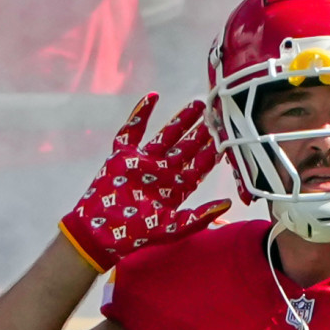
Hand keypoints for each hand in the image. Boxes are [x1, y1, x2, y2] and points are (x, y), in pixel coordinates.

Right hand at [59, 93, 229, 272]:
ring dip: (181, 119)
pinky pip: (132, 130)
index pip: (199, 165)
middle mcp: (163, 172)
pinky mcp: (122, 155)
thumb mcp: (173, 228)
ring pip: (166, 135)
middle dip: (202, 131)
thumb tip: (228, 204)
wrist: (101, 231)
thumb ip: (200, 216)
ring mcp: (143, 161)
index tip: (227, 135)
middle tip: (217, 112)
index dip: (213, 151)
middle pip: (187, 147)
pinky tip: (152, 97)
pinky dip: (140, 113)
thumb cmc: (137, 233)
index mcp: (176, 188)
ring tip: (197, 103)